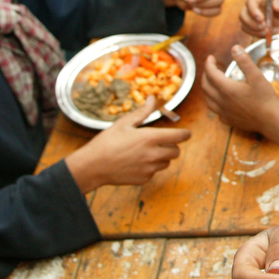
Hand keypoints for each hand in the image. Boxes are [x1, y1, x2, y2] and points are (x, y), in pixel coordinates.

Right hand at [65, 98, 191, 192]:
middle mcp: (153, 154)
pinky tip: (135, 162)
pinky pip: (154, 172)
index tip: (185, 133)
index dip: (185, 134)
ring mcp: (150, 169)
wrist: (93, 166)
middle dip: (171, 146)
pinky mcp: (144, 179)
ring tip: (144, 152)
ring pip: (166, 163)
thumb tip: (153, 99)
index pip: (180, 136)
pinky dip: (150, 167)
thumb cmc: (107, 142)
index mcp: (150, 138)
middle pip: (176, 151)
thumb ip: (143, 112)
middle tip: (159, 142)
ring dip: (161, 157)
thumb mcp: (124, 123)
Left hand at [202, 48, 278, 133]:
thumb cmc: (266, 98)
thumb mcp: (257, 77)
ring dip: (208, 89)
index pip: (211, 74)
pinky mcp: (229, 121)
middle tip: (211, 68)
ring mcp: (224, 113)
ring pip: (208, 100)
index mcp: (227, 89)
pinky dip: (215, 103)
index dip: (209, 64)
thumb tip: (235, 48)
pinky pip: (216, 111)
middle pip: (206, 86)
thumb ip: (245, 61)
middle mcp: (222, 101)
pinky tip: (222, 101)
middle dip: (206, 75)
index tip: (211, 58)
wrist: (272, 121)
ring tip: (213, 83)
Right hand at [240, 0, 278, 36]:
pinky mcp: (260, 23)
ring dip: (255, 32)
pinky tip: (273, 32)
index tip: (261, 19)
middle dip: (252, 24)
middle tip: (265, 28)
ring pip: (245, 25)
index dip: (253, 12)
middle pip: (243, 15)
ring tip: (269, 32)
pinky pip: (253, 31)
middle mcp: (254, 4)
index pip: (250, 2)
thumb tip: (276, 7)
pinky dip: (260, 35)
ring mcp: (256, 14)